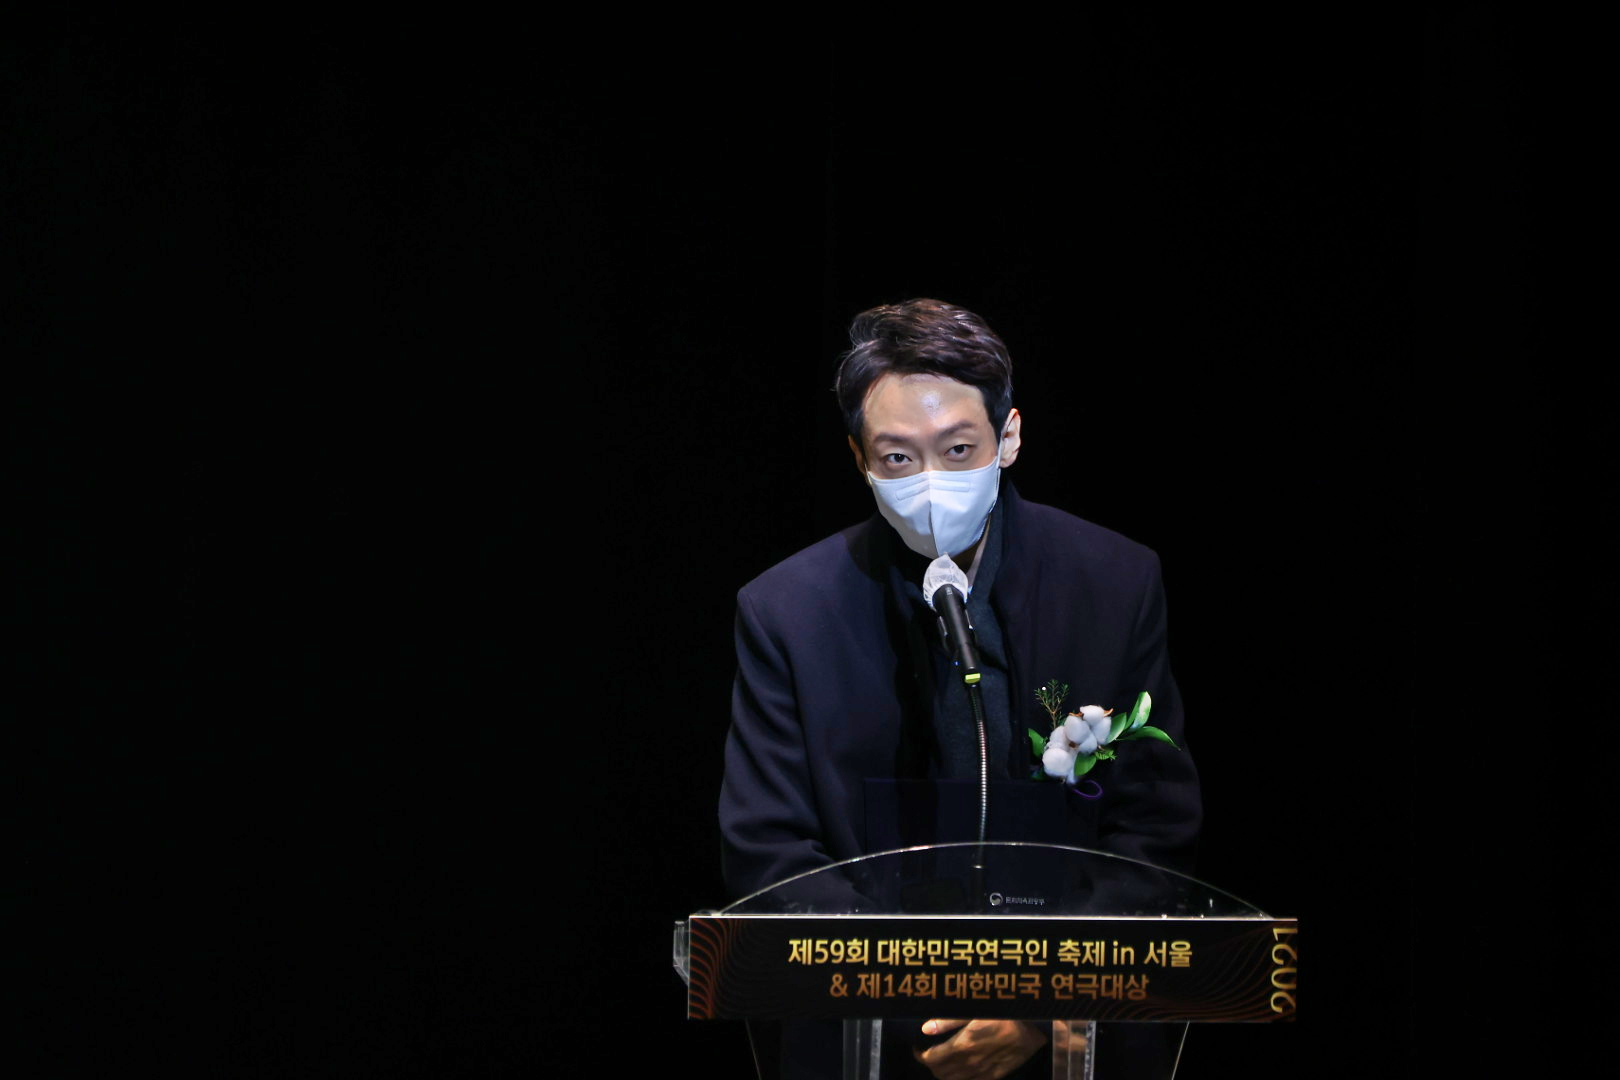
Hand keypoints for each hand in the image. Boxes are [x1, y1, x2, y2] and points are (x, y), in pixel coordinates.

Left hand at [913, 1019, 1047, 1079]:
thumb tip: (925, 1028)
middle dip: (930, 1064)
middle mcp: (970, 1064)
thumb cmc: (1003, 1012)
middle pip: (940, 1073)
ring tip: (943, 1059)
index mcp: (962, 1046)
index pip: (931, 1059)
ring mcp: (983, 1072)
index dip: (920, 1055)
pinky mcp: (995, 1076)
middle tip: (929, 1052)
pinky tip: (962, 1067)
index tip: (917, 1047)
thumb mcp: (974, 1010)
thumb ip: (948, 1021)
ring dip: (944, 1072)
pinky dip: (960, 1078)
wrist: (1034, 1027)